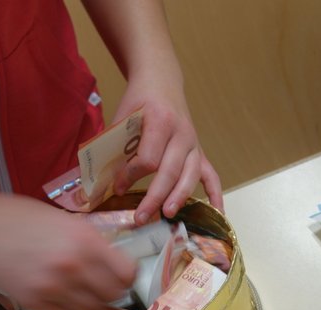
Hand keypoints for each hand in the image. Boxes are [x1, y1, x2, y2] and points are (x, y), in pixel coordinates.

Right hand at [0, 193, 135, 309]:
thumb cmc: (19, 218)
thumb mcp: (64, 220)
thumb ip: (89, 241)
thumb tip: (111, 259)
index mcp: (84, 240)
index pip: (127, 273)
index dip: (130, 276)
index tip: (125, 276)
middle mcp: (74, 267)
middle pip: (114, 295)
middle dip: (116, 294)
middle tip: (112, 290)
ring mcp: (55, 289)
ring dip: (99, 307)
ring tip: (96, 302)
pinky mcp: (37, 304)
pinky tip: (71, 303)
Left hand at [111, 86, 222, 223]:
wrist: (161, 81)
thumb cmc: (139, 100)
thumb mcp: (123, 116)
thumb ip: (116, 146)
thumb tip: (103, 182)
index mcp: (160, 121)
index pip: (148, 158)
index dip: (131, 176)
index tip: (117, 188)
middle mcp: (182, 133)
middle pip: (171, 171)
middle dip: (155, 197)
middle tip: (140, 218)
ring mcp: (194, 143)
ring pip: (191, 175)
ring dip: (180, 197)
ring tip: (167, 215)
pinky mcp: (199, 151)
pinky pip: (211, 174)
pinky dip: (215, 194)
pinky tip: (217, 212)